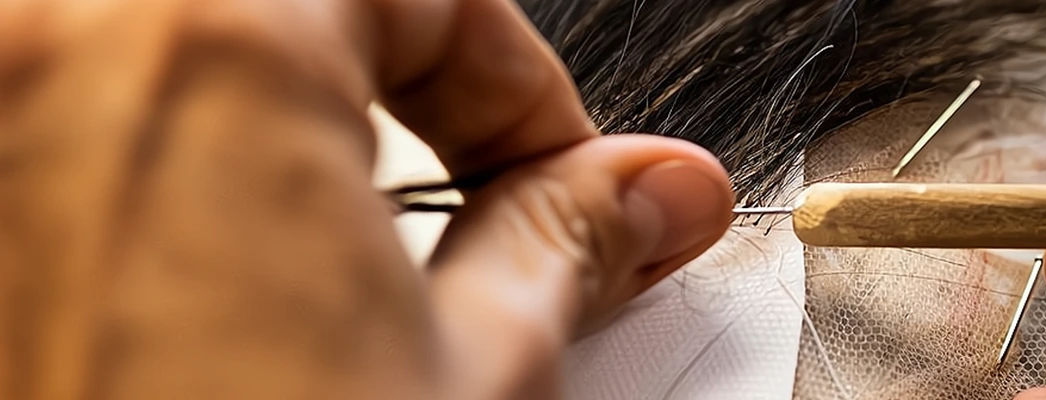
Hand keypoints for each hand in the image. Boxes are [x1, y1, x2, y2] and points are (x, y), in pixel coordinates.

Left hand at [0, 1, 731, 398]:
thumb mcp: (462, 386)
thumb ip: (564, 247)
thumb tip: (655, 197)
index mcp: (203, 30)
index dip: (524, 87)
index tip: (560, 177)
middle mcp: (42, 45)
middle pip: (298, 11)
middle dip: (410, 98)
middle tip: (469, 212)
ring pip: (175, 62)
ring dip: (279, 141)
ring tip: (323, 278)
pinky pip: (72, 142)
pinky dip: (157, 186)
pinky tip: (203, 301)